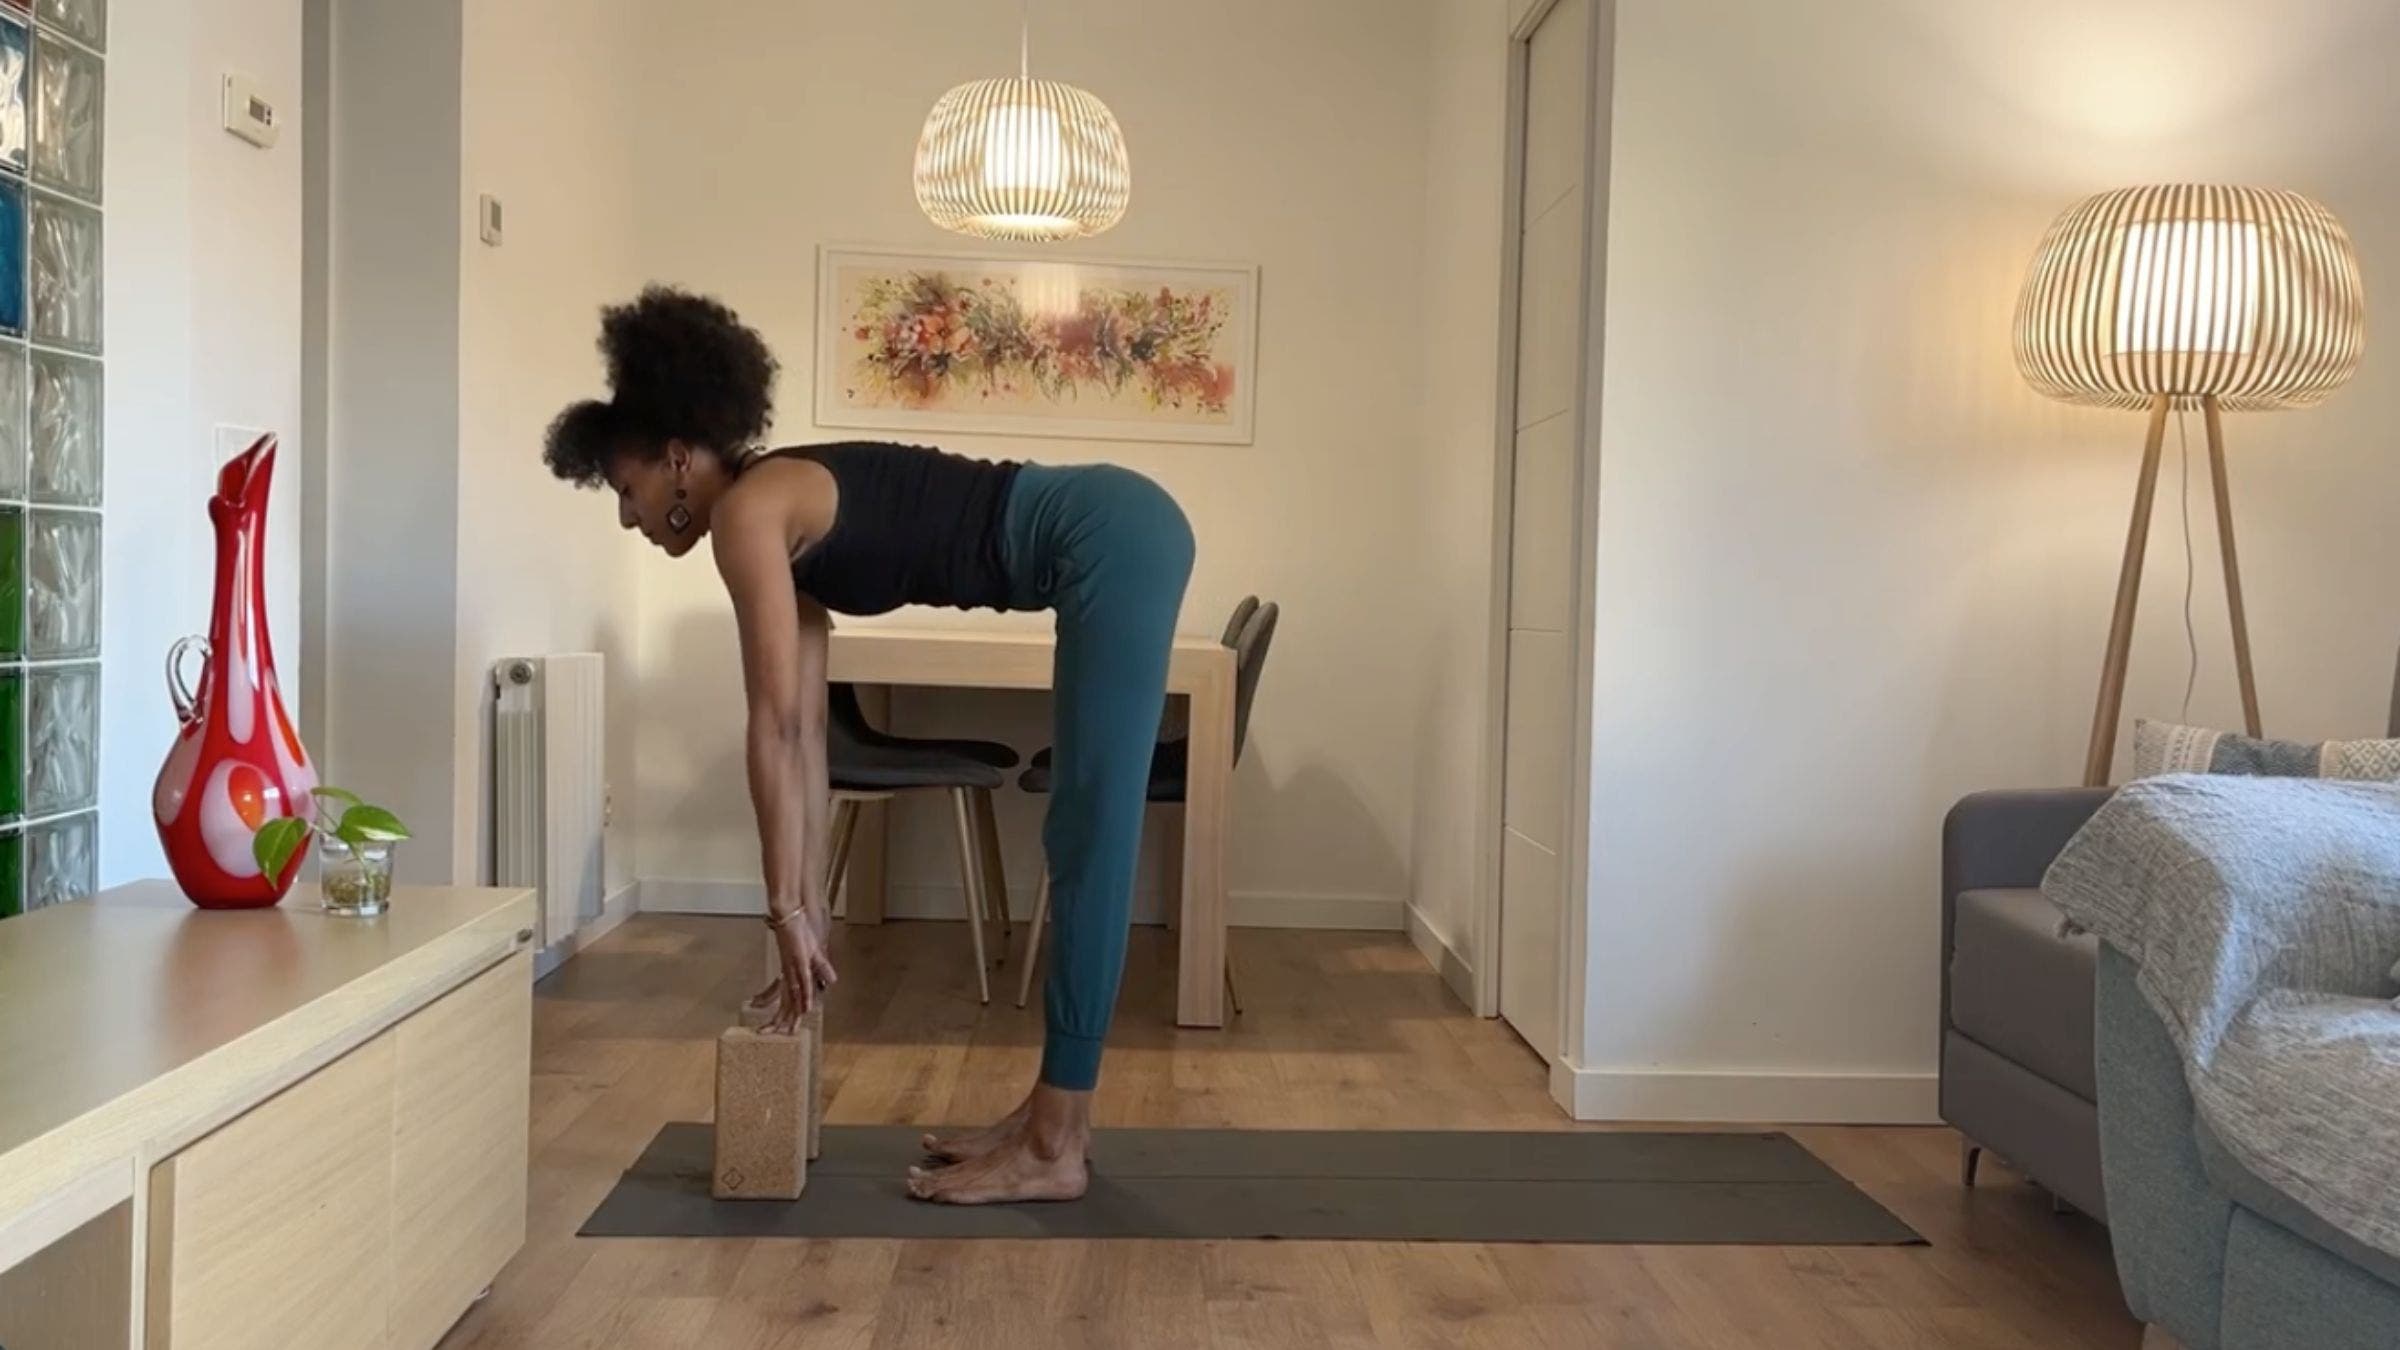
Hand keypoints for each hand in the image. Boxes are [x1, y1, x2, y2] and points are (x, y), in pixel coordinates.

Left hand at [756, 907, 835, 1033]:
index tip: (779, 1029)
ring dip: (792, 1014)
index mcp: (789, 973)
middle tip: (772, 1034)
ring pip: (793, 997)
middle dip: (780, 1020)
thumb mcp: (814, 953)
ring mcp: (793, 968)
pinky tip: (805, 1008)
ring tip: (789, 1031)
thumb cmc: (798, 931)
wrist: (787, 914)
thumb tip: (830, 981)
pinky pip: (803, 982)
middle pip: (786, 1002)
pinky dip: (804, 996)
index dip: (785, 1014)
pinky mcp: (799, 960)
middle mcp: (789, 974)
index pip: (787, 998)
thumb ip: (821, 968)